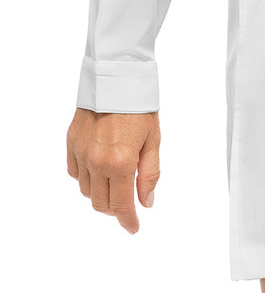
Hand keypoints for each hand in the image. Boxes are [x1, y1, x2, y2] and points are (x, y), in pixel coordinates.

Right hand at [66, 108, 160, 234]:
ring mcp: (81, 152)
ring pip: (86, 190)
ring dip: (100, 193)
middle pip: (101, 203)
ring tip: (114, 183)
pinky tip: (97, 170)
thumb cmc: (140, 106)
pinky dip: (85, 177)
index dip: (127, 220)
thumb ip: (149, 173)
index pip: (120, 205)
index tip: (133, 226)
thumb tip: (146, 202)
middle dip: (114, 209)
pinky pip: (74, 172)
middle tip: (126, 204)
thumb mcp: (153, 139)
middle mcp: (97, 161)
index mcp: (121, 162)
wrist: (117, 76)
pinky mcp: (71, 142)